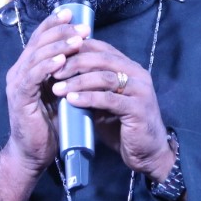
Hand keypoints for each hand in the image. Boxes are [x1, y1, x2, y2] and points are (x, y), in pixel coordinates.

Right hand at [2, 9, 89, 175]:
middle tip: (84, 28)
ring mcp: (17, 83)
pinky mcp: (20, 98)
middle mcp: (19, 71)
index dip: (54, 23)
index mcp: (29, 67)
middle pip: (39, 42)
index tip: (73, 13)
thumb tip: (86, 52)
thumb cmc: (50, 123)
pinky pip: (33, 76)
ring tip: (78, 40)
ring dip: (58, 46)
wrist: (34, 153)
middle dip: (62, 31)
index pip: (40, 38)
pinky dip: (47, 66)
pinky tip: (62, 60)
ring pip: (37, 56)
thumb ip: (66, 73)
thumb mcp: (61, 92)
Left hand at [50, 39, 175, 181]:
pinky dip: (88, 98)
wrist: (147, 152)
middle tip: (53, 72)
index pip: (102, 48)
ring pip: (105, 78)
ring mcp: (140, 91)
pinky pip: (109, 100)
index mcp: (130, 67)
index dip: (78, 49)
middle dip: (75, 63)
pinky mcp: (139, 109)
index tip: (55, 56)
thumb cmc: (122, 126)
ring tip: (57, 88)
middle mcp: (138, 74)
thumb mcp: (104, 102)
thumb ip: (90, 87)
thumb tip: (61, 75)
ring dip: (78, 81)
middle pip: (102, 59)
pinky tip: (72, 100)